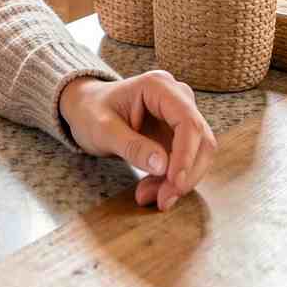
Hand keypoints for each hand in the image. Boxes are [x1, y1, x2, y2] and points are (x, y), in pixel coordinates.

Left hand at [58, 70, 216, 211]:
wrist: (85, 109)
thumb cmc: (90, 111)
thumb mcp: (103, 130)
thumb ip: (131, 146)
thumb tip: (163, 166)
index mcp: (159, 86)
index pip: (187, 122)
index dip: (186, 155)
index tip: (174, 183)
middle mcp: (177, 97)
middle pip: (201, 140)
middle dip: (184, 175)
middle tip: (161, 200)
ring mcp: (180, 116)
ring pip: (198, 155)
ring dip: (178, 182)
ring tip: (148, 196)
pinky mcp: (178, 135)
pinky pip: (186, 162)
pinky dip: (171, 181)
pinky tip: (151, 191)